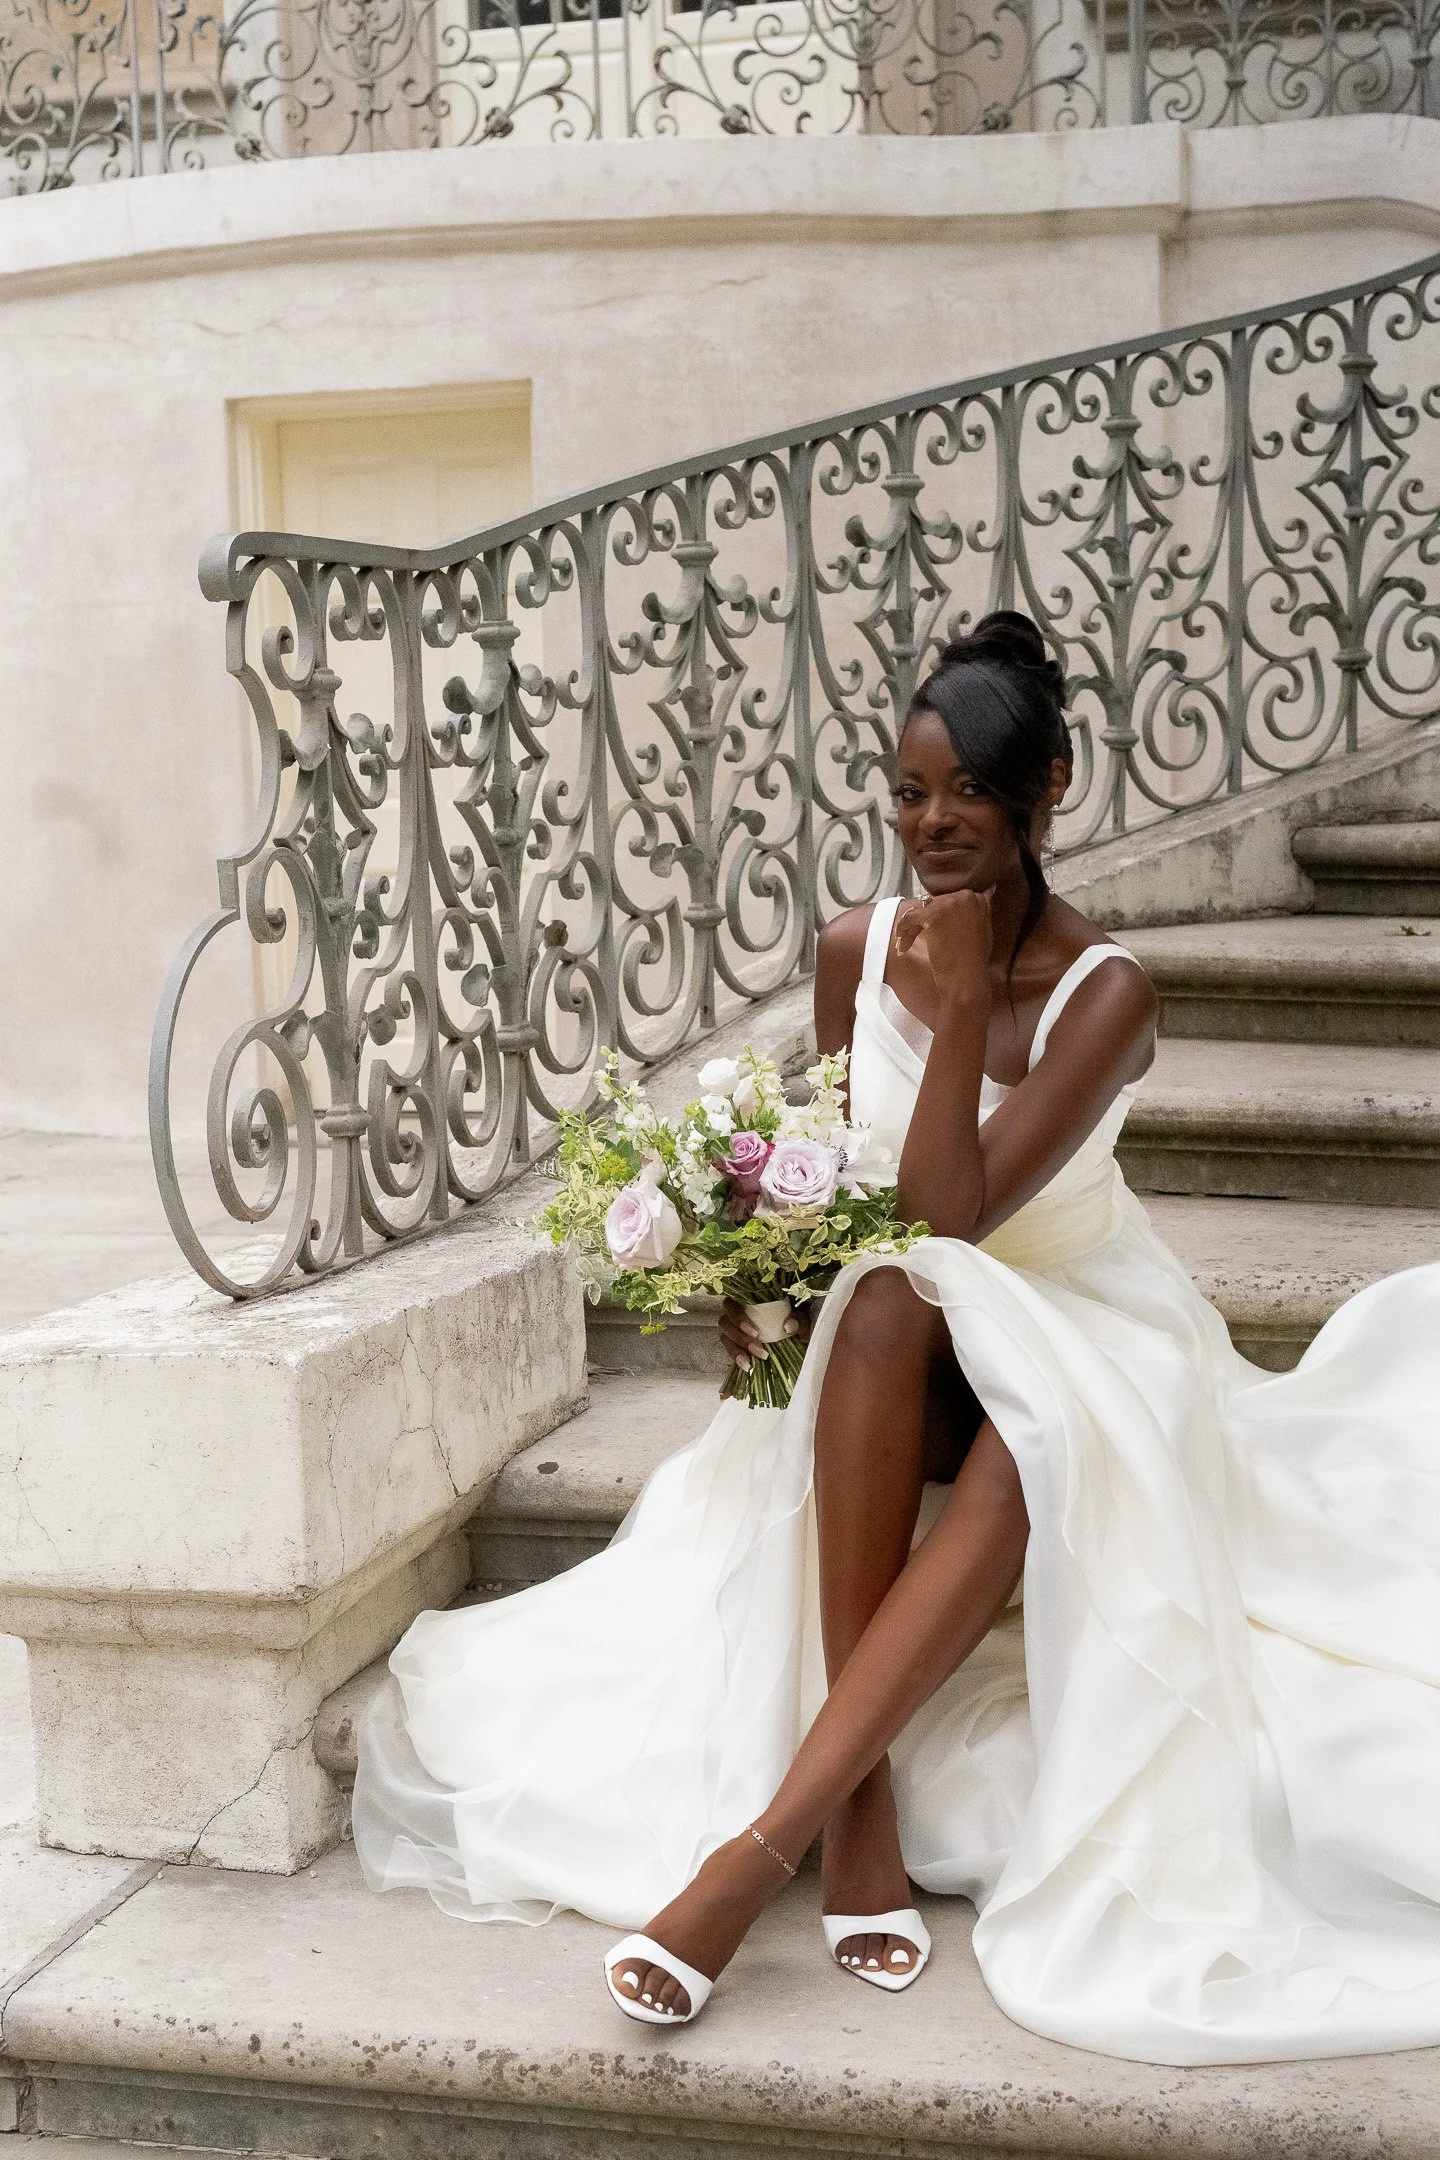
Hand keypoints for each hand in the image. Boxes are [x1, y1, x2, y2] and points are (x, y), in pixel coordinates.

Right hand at [718, 1298, 804, 1372]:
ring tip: (752, 1360)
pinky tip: (747, 1366)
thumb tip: (788, 1326)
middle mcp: (736, 1312)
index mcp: (748, 1300)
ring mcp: (734, 1328)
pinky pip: (729, 1349)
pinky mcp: (735, 1343)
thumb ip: (798, 1320)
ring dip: (737, 1349)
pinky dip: (736, 1357)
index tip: (755, 1332)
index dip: (738, 1317)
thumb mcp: (801, 1319)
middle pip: (725, 1321)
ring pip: (725, 1336)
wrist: (796, 1334)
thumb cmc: (794, 1319)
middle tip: (759, 1348)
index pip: (731, 1303)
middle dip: (740, 1337)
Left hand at [893, 889, 994, 1003]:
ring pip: (921, 911)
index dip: (938, 916)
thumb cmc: (973, 960)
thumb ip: (976, 912)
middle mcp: (965, 896)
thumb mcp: (982, 929)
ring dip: (913, 927)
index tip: (931, 929)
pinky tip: (901, 941)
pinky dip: (903, 928)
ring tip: (906, 943)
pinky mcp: (934, 915)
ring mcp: (950, 904)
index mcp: (976, 898)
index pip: (948, 901)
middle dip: (924, 921)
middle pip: (934, 904)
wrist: (967, 977)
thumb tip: (971, 900)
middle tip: (917, 938)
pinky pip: (910, 917)